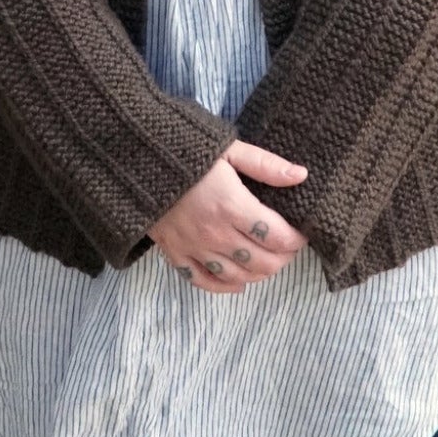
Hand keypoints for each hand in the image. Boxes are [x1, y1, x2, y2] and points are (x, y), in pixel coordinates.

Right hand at [146, 139, 309, 292]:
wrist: (136, 160)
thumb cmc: (186, 150)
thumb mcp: (229, 149)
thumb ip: (266, 165)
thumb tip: (301, 175)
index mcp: (232, 206)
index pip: (277, 237)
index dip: (296, 240)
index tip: (301, 232)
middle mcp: (215, 233)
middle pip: (262, 262)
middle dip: (283, 258)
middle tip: (287, 247)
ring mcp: (194, 247)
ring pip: (237, 277)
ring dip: (259, 274)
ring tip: (268, 261)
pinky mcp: (175, 253)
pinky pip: (204, 282)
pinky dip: (225, 287)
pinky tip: (238, 281)